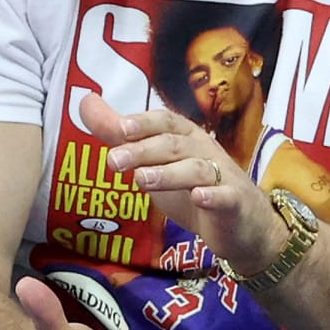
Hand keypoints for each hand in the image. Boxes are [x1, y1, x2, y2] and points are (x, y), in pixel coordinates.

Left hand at [79, 93, 286, 276]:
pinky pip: (225, 197)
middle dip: (144, 150)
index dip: (143, 123)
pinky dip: (212, 196)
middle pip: (174, 145)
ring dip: (169, 173)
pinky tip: (198, 197)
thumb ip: (119, 135)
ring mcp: (222, 178)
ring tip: (141, 179)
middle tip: (114, 161)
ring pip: (197, 169)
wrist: (243, 226)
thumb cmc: (193, 186)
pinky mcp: (234, 205)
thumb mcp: (153, 160)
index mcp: (186, 137)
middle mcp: (205, 151)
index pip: (165, 122)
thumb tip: (86, 103)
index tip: (118, 128)